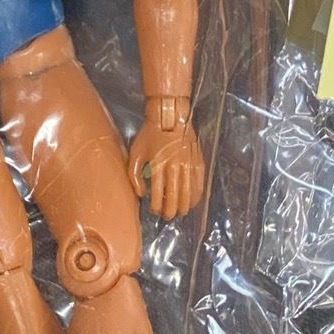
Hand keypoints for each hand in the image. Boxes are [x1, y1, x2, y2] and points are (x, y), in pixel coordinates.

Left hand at [128, 99, 203, 219]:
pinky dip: (196, 196)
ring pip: (188, 193)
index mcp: (157, 165)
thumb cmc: (149, 135)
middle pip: (174, 197)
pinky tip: (191, 202)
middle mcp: (174, 167)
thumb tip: (141, 194)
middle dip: (170, 211)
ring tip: (179, 212)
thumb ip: (134, 175)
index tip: (154, 210)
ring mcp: (188, 165)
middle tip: (167, 217)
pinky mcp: (198, 162)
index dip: (156, 207)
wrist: (170, 117)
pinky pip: (199, 184)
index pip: (158, 194)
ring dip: (183, 206)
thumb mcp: (135, 152)